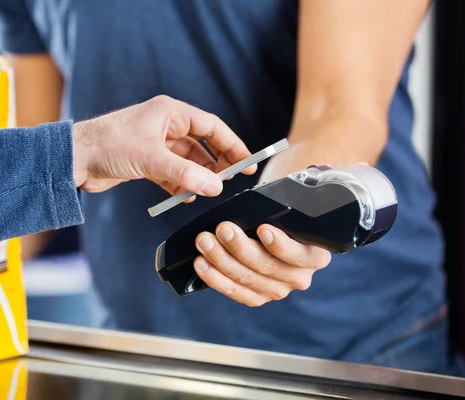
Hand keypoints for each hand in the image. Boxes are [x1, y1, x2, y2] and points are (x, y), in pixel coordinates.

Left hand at [72, 95, 256, 194]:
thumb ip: (185, 174)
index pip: (211, 127)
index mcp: (170, 113)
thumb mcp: (151, 159)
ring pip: (187, 161)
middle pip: (201, 144)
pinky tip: (184, 197)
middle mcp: (164, 125)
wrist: (74, 159)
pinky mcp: (145, 161)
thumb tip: (215, 187)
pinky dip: (179, 185)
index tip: (247, 162)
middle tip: (232, 180)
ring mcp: (155, 144)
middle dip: (216, 163)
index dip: (231, 144)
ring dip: (196, 177)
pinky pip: (171, 173)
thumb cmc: (108, 145)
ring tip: (207, 192)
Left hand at [190, 114, 381, 305]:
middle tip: (222, 228)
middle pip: (267, 270)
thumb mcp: (311, 187)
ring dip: (223, 262)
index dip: (281, 246)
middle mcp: (299, 276)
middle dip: (241, 249)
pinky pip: (235, 291)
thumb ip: (327, 182)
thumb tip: (359, 168)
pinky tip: (202, 264)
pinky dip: (216, 279)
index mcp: (318, 253)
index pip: (299, 256)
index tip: (264, 228)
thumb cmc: (293, 197)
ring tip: (204, 241)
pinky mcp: (254, 291)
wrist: (281, 212)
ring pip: (248, 281)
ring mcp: (275, 287)